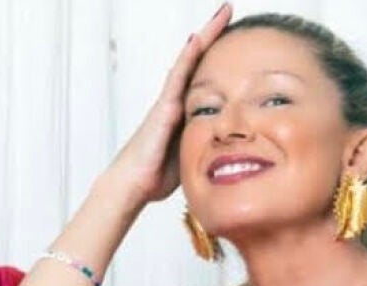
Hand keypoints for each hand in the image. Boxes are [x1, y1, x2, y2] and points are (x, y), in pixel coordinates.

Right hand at [100, 3, 233, 206]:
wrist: (130, 186)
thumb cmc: (154, 175)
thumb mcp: (190, 155)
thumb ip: (205, 142)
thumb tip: (230, 144)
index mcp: (182, 111)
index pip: (203, 75)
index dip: (217, 55)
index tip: (235, 36)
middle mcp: (174, 100)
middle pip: (196, 60)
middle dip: (212, 35)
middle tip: (228, 9)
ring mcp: (167, 102)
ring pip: (188, 62)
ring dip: (204, 37)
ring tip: (221, 14)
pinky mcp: (163, 110)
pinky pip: (177, 78)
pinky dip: (188, 58)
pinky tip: (197, 40)